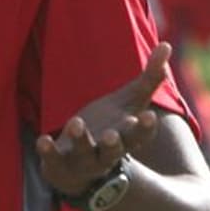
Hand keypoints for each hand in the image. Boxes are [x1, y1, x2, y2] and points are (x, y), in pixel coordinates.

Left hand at [36, 43, 169, 196]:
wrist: (81, 166)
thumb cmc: (110, 128)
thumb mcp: (128, 103)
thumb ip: (148, 79)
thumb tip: (166, 44)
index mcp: (126, 138)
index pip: (140, 136)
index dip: (144, 128)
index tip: (148, 117)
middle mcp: (107, 153)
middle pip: (114, 151)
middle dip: (114, 144)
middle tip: (113, 135)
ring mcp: (83, 161)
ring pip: (84, 154)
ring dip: (81, 140)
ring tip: (76, 122)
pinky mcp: (59, 164)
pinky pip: (53, 161)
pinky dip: (48, 152)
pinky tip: (43, 139)